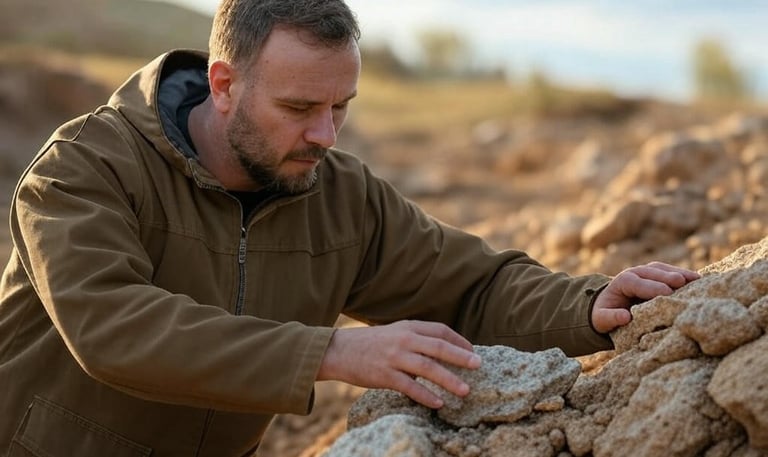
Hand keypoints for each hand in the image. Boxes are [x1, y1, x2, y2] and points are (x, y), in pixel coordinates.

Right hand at [317, 320, 480, 408]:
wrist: (338, 350)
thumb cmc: (371, 343)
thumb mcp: (395, 332)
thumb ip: (416, 337)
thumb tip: (443, 348)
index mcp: (408, 327)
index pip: (440, 330)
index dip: (459, 341)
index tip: (472, 351)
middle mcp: (403, 340)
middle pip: (439, 347)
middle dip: (461, 357)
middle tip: (478, 366)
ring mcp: (394, 357)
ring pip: (428, 368)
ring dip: (449, 380)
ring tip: (465, 391)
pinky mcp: (384, 375)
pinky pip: (410, 387)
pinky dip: (426, 396)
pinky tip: (439, 403)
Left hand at [591, 261, 699, 333]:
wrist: (608, 306)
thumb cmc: (605, 314)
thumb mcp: (601, 319)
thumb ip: (610, 318)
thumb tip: (625, 317)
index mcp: (621, 283)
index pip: (636, 283)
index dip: (651, 287)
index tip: (666, 293)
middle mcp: (634, 273)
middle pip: (652, 272)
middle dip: (667, 277)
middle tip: (683, 282)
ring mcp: (646, 272)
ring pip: (663, 269)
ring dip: (679, 273)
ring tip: (696, 279)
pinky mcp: (658, 275)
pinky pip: (671, 272)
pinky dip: (684, 275)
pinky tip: (698, 280)